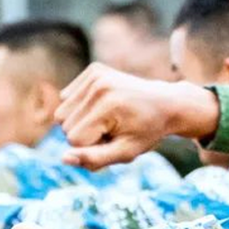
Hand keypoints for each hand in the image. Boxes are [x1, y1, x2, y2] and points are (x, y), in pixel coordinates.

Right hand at [55, 62, 220, 169]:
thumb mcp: (126, 152)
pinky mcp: (93, 70)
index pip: (74, 140)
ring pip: (61, 113)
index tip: (115, 138)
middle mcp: (99, 85)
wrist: (166, 103)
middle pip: (64, 126)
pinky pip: (66, 97)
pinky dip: (80, 106)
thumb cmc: (147, 131)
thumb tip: (63, 159)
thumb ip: (94, 159)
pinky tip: (104, 105)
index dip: (92, 146)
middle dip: (85, 134)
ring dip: (81, 121)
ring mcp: (96, 74)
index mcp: (108, 105)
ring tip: (108, 118)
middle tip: (113, 128)